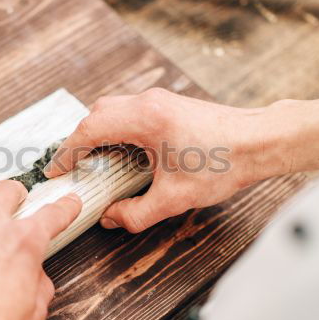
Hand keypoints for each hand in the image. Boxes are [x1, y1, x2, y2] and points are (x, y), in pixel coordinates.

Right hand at [45, 88, 288, 232]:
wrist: (261, 142)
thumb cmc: (224, 163)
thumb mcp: (175, 198)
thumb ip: (136, 213)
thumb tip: (111, 219)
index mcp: (144, 119)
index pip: (89, 130)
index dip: (67, 151)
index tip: (56, 170)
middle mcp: (149, 103)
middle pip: (97, 114)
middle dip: (79, 141)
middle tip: (72, 168)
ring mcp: (160, 101)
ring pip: (114, 110)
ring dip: (99, 134)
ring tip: (94, 163)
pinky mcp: (170, 105)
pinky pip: (131, 112)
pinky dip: (118, 130)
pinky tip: (123, 154)